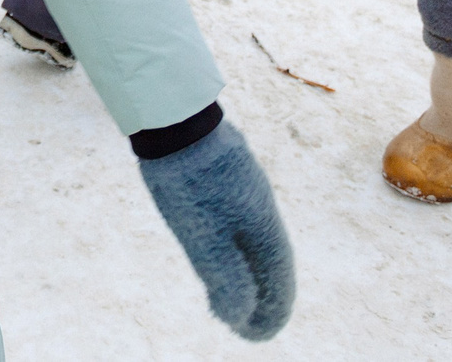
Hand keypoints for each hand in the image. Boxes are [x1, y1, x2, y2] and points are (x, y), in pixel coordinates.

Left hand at [136, 121, 295, 340]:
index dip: (271, 310)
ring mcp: (248, 190)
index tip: (258, 335)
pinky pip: (244, 222)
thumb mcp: (201, 233)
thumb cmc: (186, 178)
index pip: (277, 277)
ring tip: (236, 298)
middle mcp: (263, 207)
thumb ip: (223, 274)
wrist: (173, 116)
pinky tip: (222, 252)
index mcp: (262, 223)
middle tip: (250, 325)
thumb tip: (241, 314)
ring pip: (258, 240)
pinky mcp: (230, 178)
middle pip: (272, 260)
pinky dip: (239, 248)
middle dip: (265, 296)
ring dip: (252, 272)